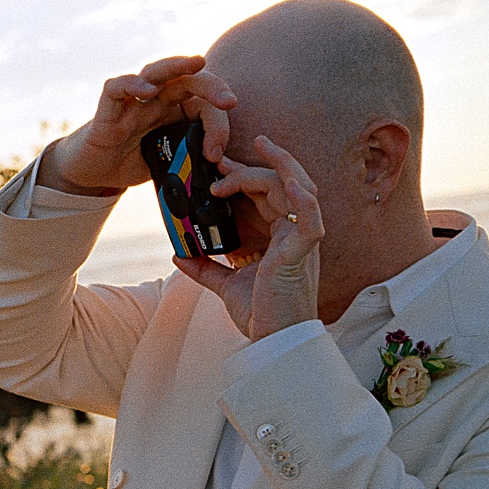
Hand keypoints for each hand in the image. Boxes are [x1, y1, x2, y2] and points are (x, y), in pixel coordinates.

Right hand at [37, 55, 237, 195]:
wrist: (93, 174)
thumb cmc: (132, 162)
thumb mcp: (169, 165)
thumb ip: (192, 162)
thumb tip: (222, 172)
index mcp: (175, 111)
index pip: (203, 104)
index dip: (217, 125)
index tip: (217, 153)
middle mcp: (156, 101)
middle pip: (187, 79)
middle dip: (212, 85)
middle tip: (229, 101)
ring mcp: (132, 103)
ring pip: (155, 71)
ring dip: (178, 65)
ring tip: (198, 63)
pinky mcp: (107, 112)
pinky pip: (116, 88)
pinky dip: (131, 84)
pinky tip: (146, 91)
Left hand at [173, 136, 323, 339]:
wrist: (273, 340)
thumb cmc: (260, 314)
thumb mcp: (226, 285)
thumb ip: (205, 268)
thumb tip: (178, 255)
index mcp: (280, 236)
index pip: (267, 194)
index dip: (244, 176)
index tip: (218, 167)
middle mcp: (294, 233)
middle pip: (281, 184)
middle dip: (254, 165)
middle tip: (223, 157)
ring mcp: (300, 241)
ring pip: (298, 189)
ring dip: (277, 166)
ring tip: (258, 147)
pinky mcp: (302, 253)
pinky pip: (310, 219)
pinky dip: (304, 199)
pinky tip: (292, 184)